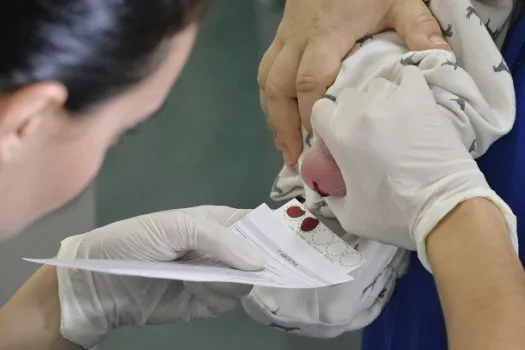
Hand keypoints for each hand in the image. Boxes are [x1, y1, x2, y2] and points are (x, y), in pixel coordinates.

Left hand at [56, 206, 263, 348]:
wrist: (101, 284)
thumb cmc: (135, 242)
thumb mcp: (175, 227)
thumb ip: (218, 239)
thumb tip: (259, 261)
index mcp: (216, 223)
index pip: (255, 224)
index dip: (274, 233)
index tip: (294, 245)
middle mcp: (220, 249)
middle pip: (257, 256)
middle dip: (263, 263)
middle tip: (269, 270)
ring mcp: (213, 276)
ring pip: (245, 281)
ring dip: (231, 281)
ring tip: (205, 278)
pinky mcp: (204, 302)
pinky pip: (226, 301)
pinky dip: (216, 298)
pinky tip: (195, 291)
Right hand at [259, 0, 447, 165]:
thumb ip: (417, 27)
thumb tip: (439, 60)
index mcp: (326, 36)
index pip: (311, 81)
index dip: (311, 114)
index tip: (320, 143)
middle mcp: (298, 41)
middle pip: (278, 88)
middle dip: (283, 126)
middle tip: (294, 157)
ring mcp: (285, 38)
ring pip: (267, 81)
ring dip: (272, 116)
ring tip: (283, 146)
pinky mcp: (281, 36)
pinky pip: (266, 71)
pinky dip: (269, 98)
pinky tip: (278, 116)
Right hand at [309, 66, 516, 268]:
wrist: (444, 208)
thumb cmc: (393, 214)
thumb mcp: (349, 215)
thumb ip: (332, 197)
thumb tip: (330, 189)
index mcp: (340, 134)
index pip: (320, 110)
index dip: (326, 124)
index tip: (337, 140)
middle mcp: (362, 110)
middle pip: (347, 97)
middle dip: (351, 114)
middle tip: (365, 136)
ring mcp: (394, 100)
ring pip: (375, 87)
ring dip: (377, 102)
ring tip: (390, 123)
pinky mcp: (422, 99)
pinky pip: (408, 76)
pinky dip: (405, 86)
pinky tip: (408, 104)